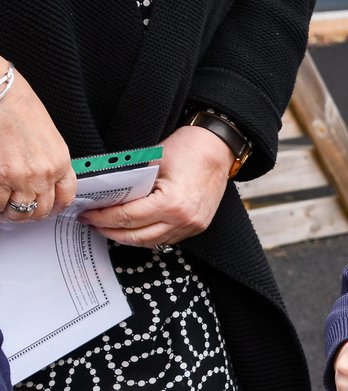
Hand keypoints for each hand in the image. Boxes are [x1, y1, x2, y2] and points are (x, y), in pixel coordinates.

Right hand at [0, 64, 75, 221]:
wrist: (1, 96)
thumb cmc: (21, 109)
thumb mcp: (49, 138)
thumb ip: (50, 162)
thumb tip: (45, 181)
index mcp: (60, 162)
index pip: (66, 197)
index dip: (56, 207)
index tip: (48, 208)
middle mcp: (44, 173)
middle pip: (42, 209)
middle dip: (32, 212)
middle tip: (22, 207)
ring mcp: (20, 178)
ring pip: (20, 211)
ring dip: (12, 212)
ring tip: (6, 206)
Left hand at [80, 124, 231, 247]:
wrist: (218, 148)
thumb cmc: (188, 149)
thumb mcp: (151, 162)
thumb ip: (129, 183)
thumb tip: (102, 195)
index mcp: (172, 203)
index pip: (127, 218)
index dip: (102, 218)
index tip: (87, 214)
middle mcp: (184, 219)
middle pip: (137, 236)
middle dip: (110, 231)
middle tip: (92, 222)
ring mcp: (192, 225)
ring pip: (151, 242)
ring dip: (127, 237)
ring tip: (109, 228)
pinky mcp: (197, 226)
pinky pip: (166, 239)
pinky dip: (146, 236)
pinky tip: (133, 228)